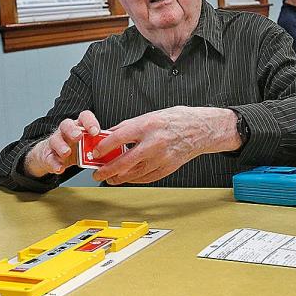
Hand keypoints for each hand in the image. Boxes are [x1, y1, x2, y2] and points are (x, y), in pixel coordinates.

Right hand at [24, 110, 100, 177]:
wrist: (51, 156)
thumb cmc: (74, 149)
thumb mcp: (87, 145)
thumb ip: (97, 146)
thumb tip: (114, 150)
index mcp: (78, 126)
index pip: (84, 117)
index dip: (90, 122)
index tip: (96, 131)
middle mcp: (65, 131)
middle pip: (66, 125)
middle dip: (72, 130)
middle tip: (78, 137)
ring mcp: (55, 142)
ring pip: (55, 140)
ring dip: (61, 146)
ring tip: (66, 153)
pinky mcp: (47, 155)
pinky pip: (49, 158)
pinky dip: (54, 164)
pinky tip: (59, 168)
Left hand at [90, 106, 238, 184]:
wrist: (200, 129)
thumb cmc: (175, 120)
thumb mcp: (149, 116)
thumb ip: (128, 127)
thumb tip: (109, 135)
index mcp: (147, 126)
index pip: (118, 138)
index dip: (103, 147)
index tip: (96, 152)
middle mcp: (153, 143)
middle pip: (123, 162)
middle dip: (106, 170)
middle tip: (98, 173)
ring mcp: (161, 158)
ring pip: (133, 174)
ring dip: (118, 177)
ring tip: (109, 177)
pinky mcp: (167, 168)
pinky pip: (145, 178)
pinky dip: (133, 179)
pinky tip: (126, 178)